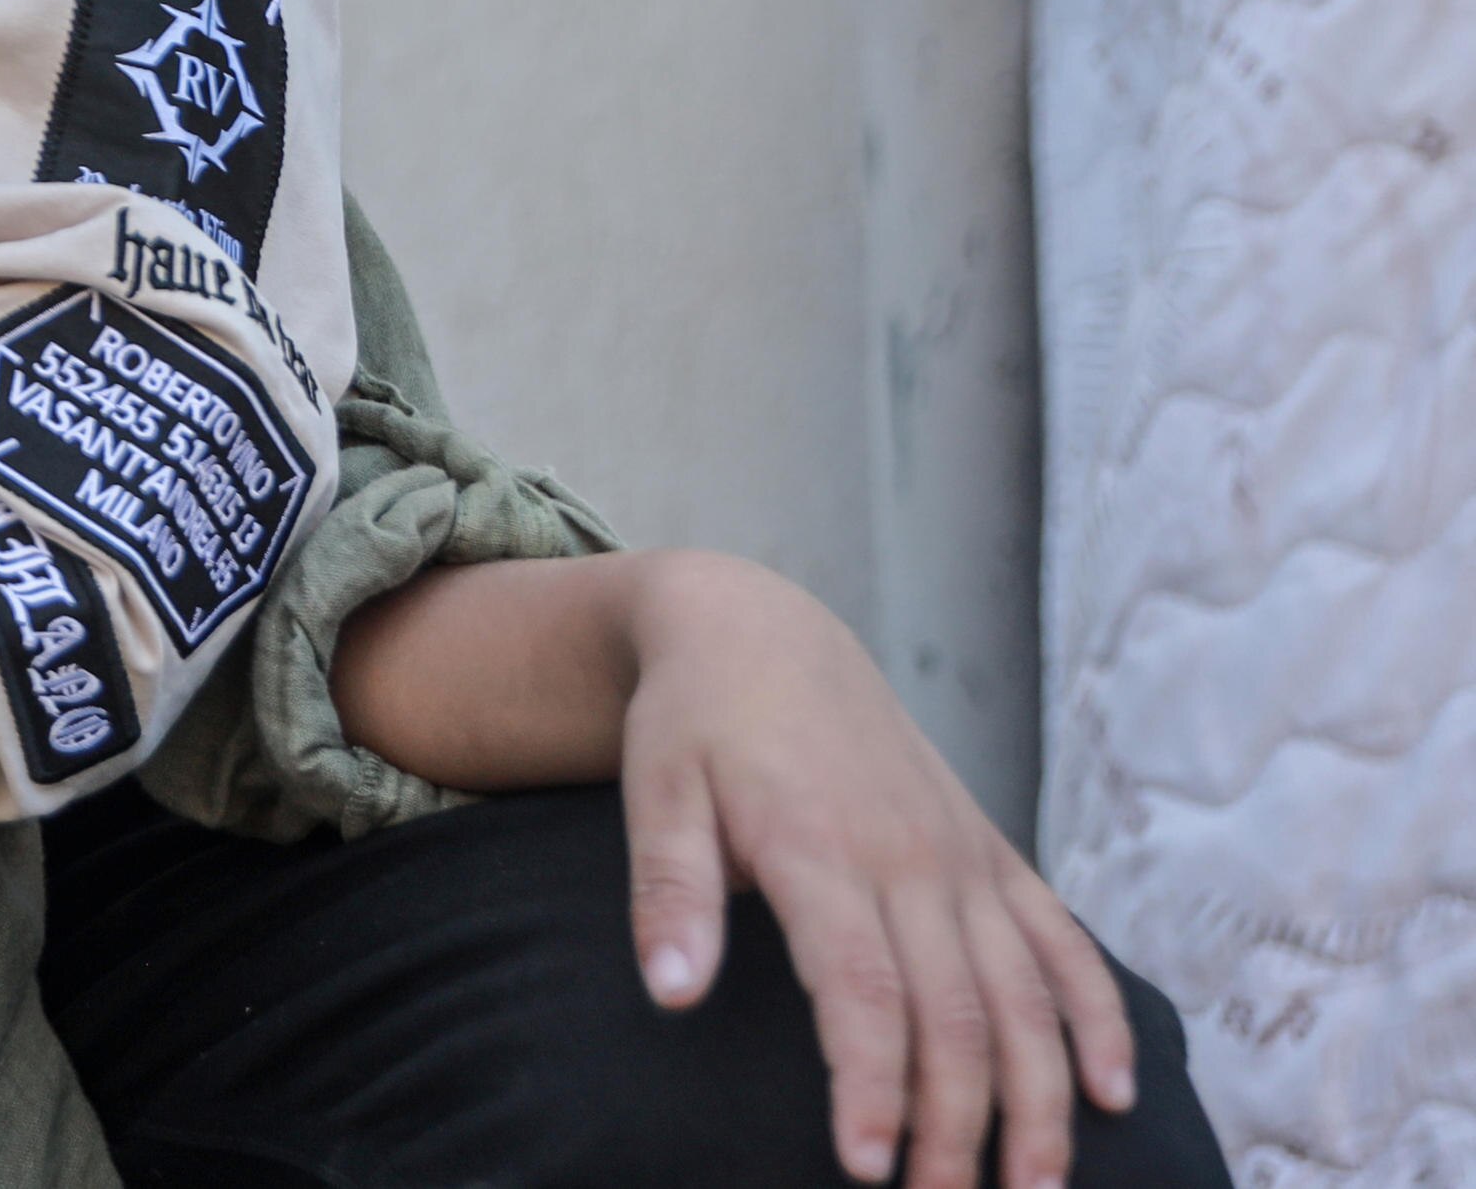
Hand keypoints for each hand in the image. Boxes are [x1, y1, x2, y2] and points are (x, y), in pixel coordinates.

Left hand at [613, 554, 1138, 1188]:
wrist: (760, 632)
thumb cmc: (694, 723)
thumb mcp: (653, 789)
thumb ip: (668, 891)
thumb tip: (670, 994)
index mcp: (821, 849)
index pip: (862, 991)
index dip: (871, 1084)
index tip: (865, 1165)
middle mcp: (911, 860)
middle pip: (955, 1015)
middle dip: (958, 1126)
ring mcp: (963, 859)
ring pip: (1024, 996)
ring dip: (1040, 1099)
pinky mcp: (993, 855)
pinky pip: (1062, 943)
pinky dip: (1096, 1018)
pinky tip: (1113, 1094)